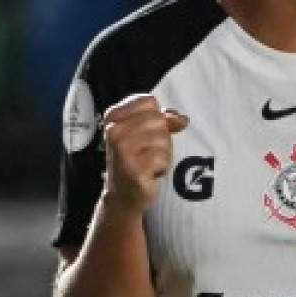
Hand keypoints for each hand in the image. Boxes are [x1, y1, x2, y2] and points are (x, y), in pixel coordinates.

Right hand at [100, 93, 187, 212]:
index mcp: (113, 118)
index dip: (158, 115)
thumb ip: (163, 120)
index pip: (148, 101)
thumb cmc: (135, 160)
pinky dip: (162, 167)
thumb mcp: (144, 133)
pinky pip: (163, 157)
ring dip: (162, 153)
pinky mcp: (134, 168)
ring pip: (163, 138)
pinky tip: (149, 173)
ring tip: (148, 163)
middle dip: (160, 137)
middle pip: (158, 119)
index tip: (150, 131)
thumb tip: (182, 119)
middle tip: (147, 152)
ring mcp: (122, 150)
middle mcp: (114, 131)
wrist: (122, 195)